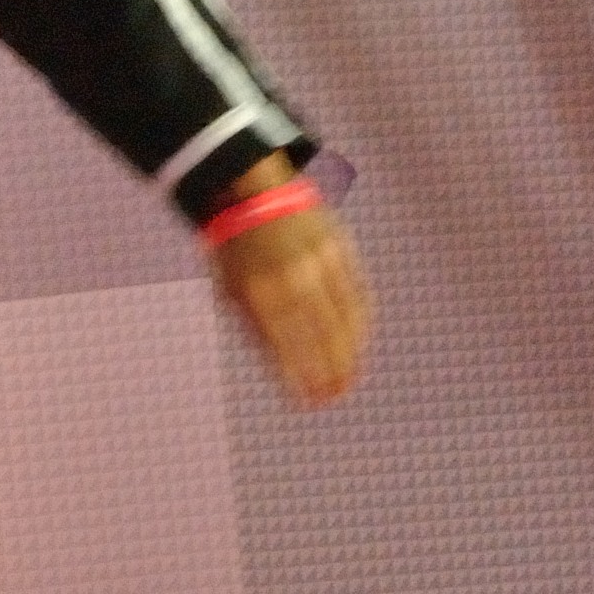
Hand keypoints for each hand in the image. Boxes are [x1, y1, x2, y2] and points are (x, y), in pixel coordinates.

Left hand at [208, 157, 371, 404]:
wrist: (252, 191)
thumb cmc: (237, 252)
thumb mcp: (233, 290)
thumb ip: (257, 330)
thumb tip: (285, 373)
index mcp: (261, 290)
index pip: (286, 345)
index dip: (299, 377)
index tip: (306, 402)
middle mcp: (295, 276)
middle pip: (320, 335)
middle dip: (330, 370)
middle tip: (334, 396)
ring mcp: (321, 261)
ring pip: (344, 317)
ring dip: (350, 352)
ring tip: (349, 379)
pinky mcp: (340, 248)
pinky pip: (357, 292)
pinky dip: (360, 322)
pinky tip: (358, 343)